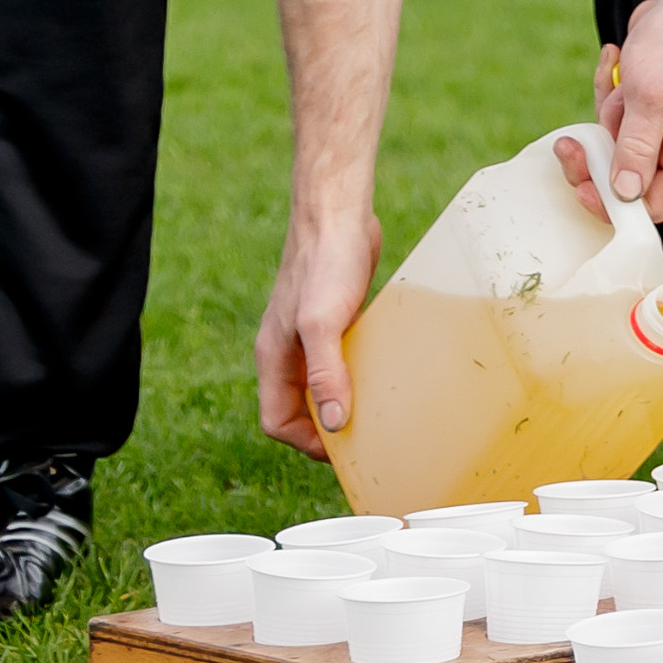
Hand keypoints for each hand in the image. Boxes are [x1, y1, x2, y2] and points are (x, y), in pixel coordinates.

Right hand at [255, 207, 380, 460]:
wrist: (337, 214)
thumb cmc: (325, 263)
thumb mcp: (322, 322)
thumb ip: (324, 373)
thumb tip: (334, 424)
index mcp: (274, 357)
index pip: (277, 420)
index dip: (306, 441)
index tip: (344, 448)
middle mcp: (288, 352)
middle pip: (300, 409)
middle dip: (328, 428)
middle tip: (369, 437)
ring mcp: (311, 336)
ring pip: (323, 385)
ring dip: (347, 400)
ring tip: (382, 409)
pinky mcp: (336, 319)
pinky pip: (343, 359)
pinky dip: (360, 371)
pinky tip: (388, 370)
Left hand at [602, 0, 662, 219]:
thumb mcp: (649, 96)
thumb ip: (636, 148)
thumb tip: (625, 194)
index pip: (653, 204)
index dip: (614, 203)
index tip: (581, 185)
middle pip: (630, 178)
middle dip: (599, 153)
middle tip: (570, 143)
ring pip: (618, 144)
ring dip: (607, 112)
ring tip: (619, 75)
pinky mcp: (653, 108)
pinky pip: (619, 117)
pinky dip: (610, 92)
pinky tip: (615, 59)